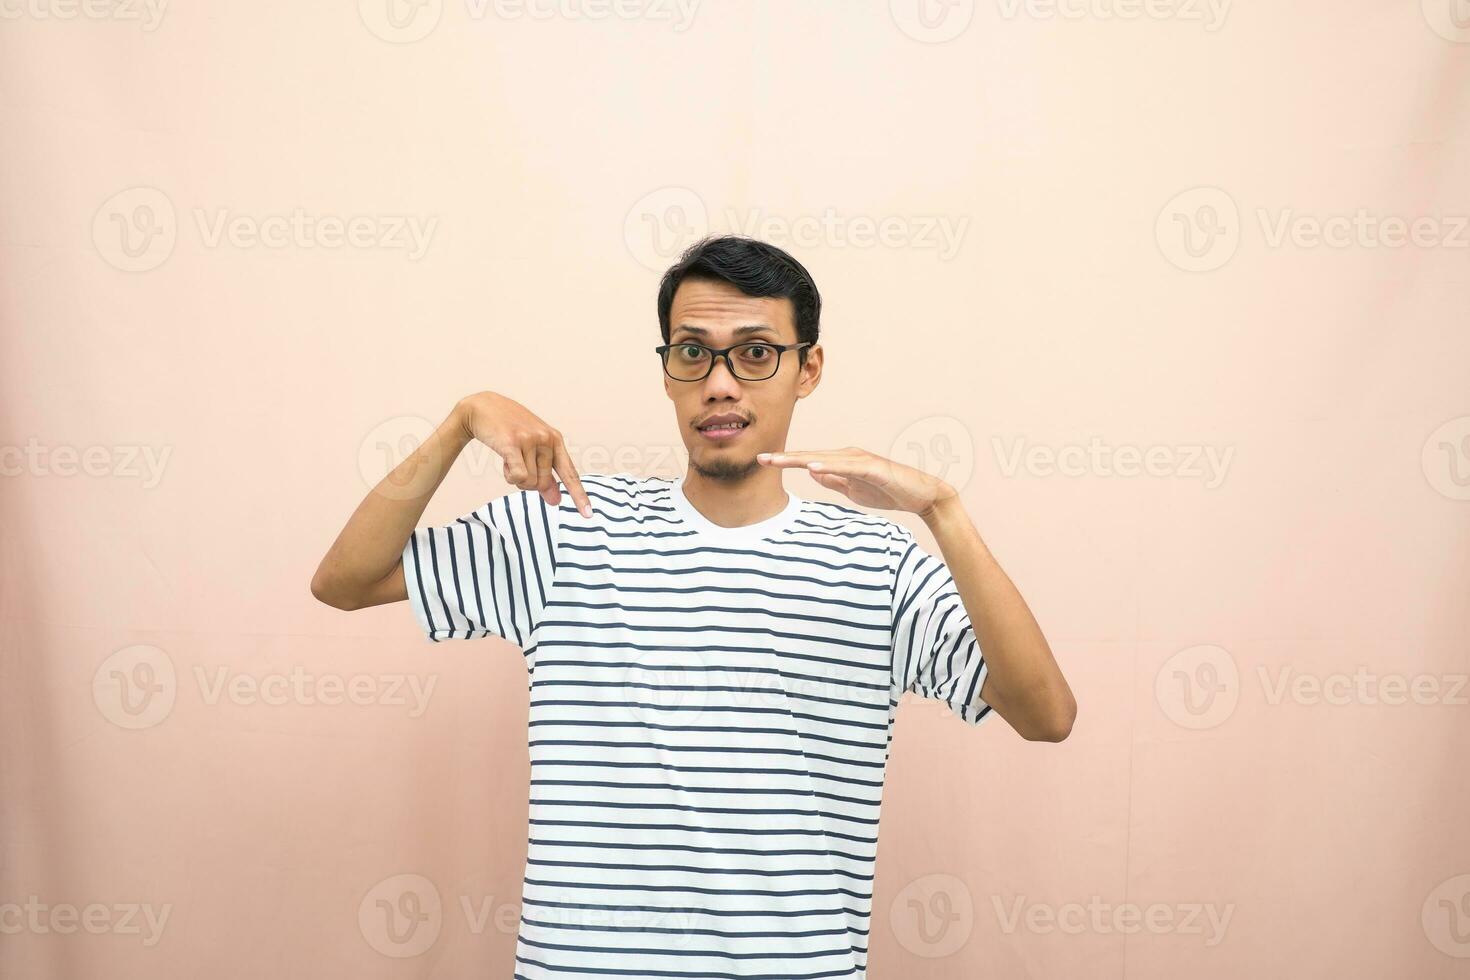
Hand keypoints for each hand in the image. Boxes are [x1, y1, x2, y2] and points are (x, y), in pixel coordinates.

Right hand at [455, 391, 592, 516]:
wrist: (483, 407)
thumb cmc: (509, 430)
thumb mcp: (531, 450)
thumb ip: (545, 474)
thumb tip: (556, 501)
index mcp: (555, 440)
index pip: (570, 473)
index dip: (579, 495)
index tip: (588, 514)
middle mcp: (546, 439)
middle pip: (543, 483)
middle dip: (527, 483)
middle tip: (516, 464)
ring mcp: (530, 439)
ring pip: (529, 481)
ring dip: (515, 478)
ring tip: (509, 458)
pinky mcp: (512, 442)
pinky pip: (518, 475)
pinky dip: (510, 476)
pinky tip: (504, 462)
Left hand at [757, 447, 957, 518]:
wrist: (922, 495)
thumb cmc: (889, 490)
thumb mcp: (854, 488)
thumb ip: (835, 480)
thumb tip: (813, 473)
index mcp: (843, 461)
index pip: (809, 461)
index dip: (786, 461)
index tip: (763, 461)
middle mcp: (849, 455)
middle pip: (812, 456)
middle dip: (786, 457)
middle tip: (760, 458)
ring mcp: (862, 460)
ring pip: (826, 459)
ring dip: (802, 459)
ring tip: (780, 461)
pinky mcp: (875, 468)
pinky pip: (849, 467)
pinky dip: (830, 466)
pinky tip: (813, 468)